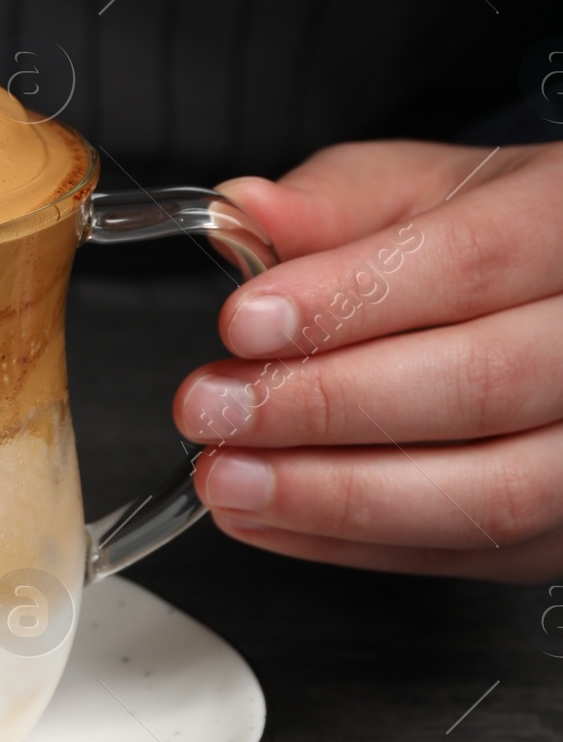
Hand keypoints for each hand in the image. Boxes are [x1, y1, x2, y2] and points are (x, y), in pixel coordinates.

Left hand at [172, 140, 562, 579]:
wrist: (557, 304)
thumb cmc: (493, 241)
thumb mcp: (422, 190)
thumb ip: (336, 201)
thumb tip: (250, 212)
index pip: (474, 262)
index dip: (350, 299)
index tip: (245, 323)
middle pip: (481, 384)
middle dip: (325, 406)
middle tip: (213, 409)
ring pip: (490, 491)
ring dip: (335, 494)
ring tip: (229, 477)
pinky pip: (469, 552)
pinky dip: (355, 543)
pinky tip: (270, 516)